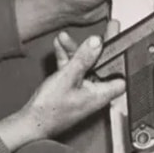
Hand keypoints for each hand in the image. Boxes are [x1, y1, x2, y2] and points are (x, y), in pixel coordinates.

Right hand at [0, 26, 125, 147]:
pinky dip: (67, 59)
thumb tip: (96, 43)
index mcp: (101, 94)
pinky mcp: (71, 90)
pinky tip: (59, 46)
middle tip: (104, 29)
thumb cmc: (50, 110)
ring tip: (65, 38)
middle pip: (101, 65)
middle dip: (95, 47)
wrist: (31, 123)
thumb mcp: (68, 77)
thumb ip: (83, 59)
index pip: (120, 74)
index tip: (122, 41)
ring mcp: (83, 91)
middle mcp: (95, 93)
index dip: (122, 58)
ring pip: (85, 66)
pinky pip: (73, 70)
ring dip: (75, 51)